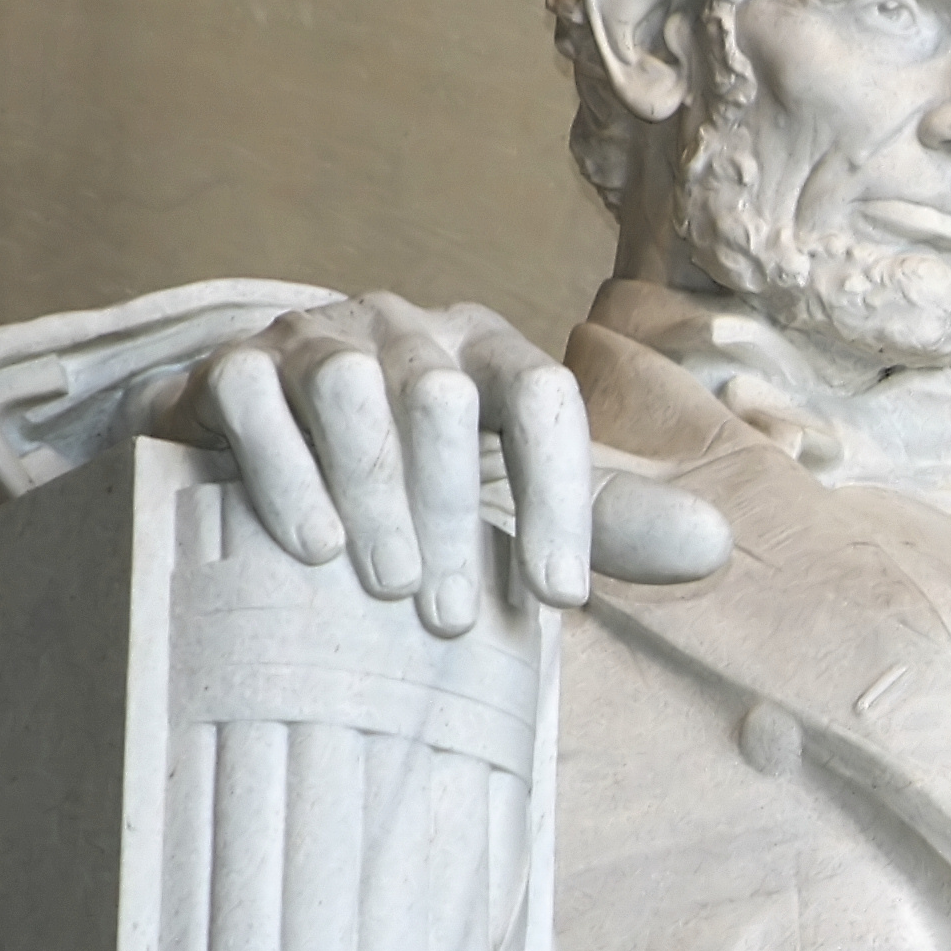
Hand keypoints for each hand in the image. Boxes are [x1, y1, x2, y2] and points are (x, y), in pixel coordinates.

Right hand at [160, 293, 595, 635]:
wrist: (265, 441)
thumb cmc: (418, 479)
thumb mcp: (517, 492)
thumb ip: (610, 519)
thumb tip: (718, 546)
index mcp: (491, 353)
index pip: (547, 399)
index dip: (560, 497)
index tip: (558, 598)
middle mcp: (410, 331)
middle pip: (446, 400)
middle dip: (457, 512)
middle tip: (454, 619)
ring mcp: (318, 339)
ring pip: (353, 390)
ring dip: (375, 492)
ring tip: (388, 586)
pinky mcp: (232, 364)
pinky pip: (256, 399)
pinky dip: (285, 471)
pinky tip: (310, 546)